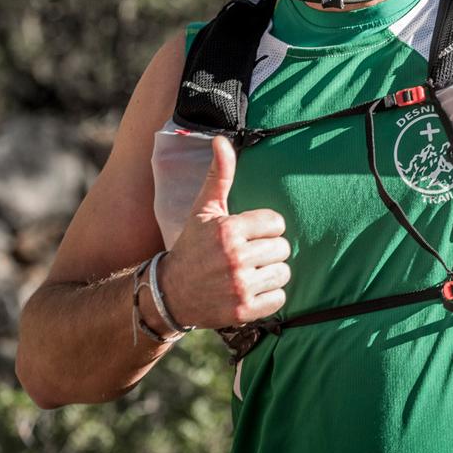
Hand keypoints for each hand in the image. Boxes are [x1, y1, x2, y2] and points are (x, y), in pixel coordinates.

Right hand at [160, 136, 290, 327]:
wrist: (169, 293)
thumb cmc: (192, 246)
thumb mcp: (203, 209)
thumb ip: (219, 175)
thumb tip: (222, 141)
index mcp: (228, 230)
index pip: (276, 223)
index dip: (265, 228)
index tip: (248, 234)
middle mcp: (235, 258)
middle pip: (282, 248)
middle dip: (268, 250)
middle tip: (248, 255)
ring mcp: (239, 286)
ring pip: (284, 273)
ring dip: (271, 273)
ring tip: (250, 272)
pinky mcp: (244, 311)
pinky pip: (280, 298)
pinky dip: (270, 296)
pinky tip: (250, 290)